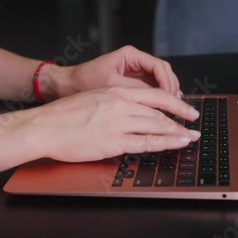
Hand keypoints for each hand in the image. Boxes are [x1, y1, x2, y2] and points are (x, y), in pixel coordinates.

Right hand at [30, 87, 199, 162]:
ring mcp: (118, 123)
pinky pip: (146, 142)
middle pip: (159, 111)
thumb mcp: (92, 100)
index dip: (174, 102)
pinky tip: (176, 143)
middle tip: (193, 123)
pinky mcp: (113, 141)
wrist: (43, 126)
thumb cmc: (62, 115)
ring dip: (177, 132)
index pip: (154, 95)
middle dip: (180, 118)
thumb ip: (113, 105)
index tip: (185, 109)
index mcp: (115, 93)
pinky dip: (165, 143)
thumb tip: (128, 114)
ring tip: (190, 137)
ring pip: (157, 125)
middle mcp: (120, 105)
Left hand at [44, 46, 181, 99]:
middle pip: (163, 73)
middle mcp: (134, 62)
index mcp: (130, 55)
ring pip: (159, 82)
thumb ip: (136, 91)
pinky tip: (161, 111)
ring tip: (173, 110)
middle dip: (172, 89)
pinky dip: (157, 100)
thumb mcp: (111, 87)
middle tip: (177, 106)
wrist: (64, 86)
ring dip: (167, 95)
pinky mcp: (130, 84)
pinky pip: (150, 90)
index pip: (159, 67)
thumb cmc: (82, 82)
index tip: (172, 98)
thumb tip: (158, 99)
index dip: (168, 83)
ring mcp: (133, 73)